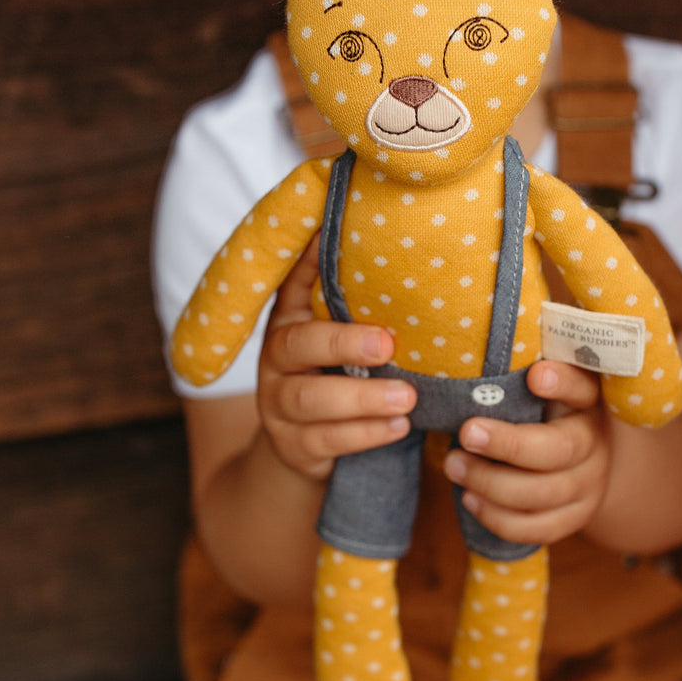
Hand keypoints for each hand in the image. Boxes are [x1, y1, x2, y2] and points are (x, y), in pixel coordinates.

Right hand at [257, 236, 415, 481]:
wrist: (301, 443)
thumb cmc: (333, 372)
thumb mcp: (336, 331)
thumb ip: (350, 296)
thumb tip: (372, 235)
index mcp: (288, 320)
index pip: (292, 286)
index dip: (309, 267)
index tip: (337, 249)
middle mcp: (274, 358)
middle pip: (297, 345)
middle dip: (343, 344)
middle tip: (389, 347)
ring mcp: (276, 405)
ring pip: (311, 400)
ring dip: (363, 399)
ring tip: (407, 397)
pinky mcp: (292, 445)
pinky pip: (325, 441)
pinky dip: (365, 434)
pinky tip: (398, 426)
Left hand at [443, 359, 611, 545]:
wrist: (580, 459)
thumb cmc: (544, 411)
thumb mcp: (540, 385)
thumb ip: (519, 376)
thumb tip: (476, 377)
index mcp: (586, 402)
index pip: (582, 388)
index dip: (562, 382)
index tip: (534, 376)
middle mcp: (595, 443)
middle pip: (560, 450)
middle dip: (508, 444)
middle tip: (466, 433)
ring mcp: (590, 486)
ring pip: (544, 495)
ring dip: (491, 484)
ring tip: (453, 466)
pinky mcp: (574, 519)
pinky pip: (537, 529)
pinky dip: (498, 519)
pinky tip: (469, 499)